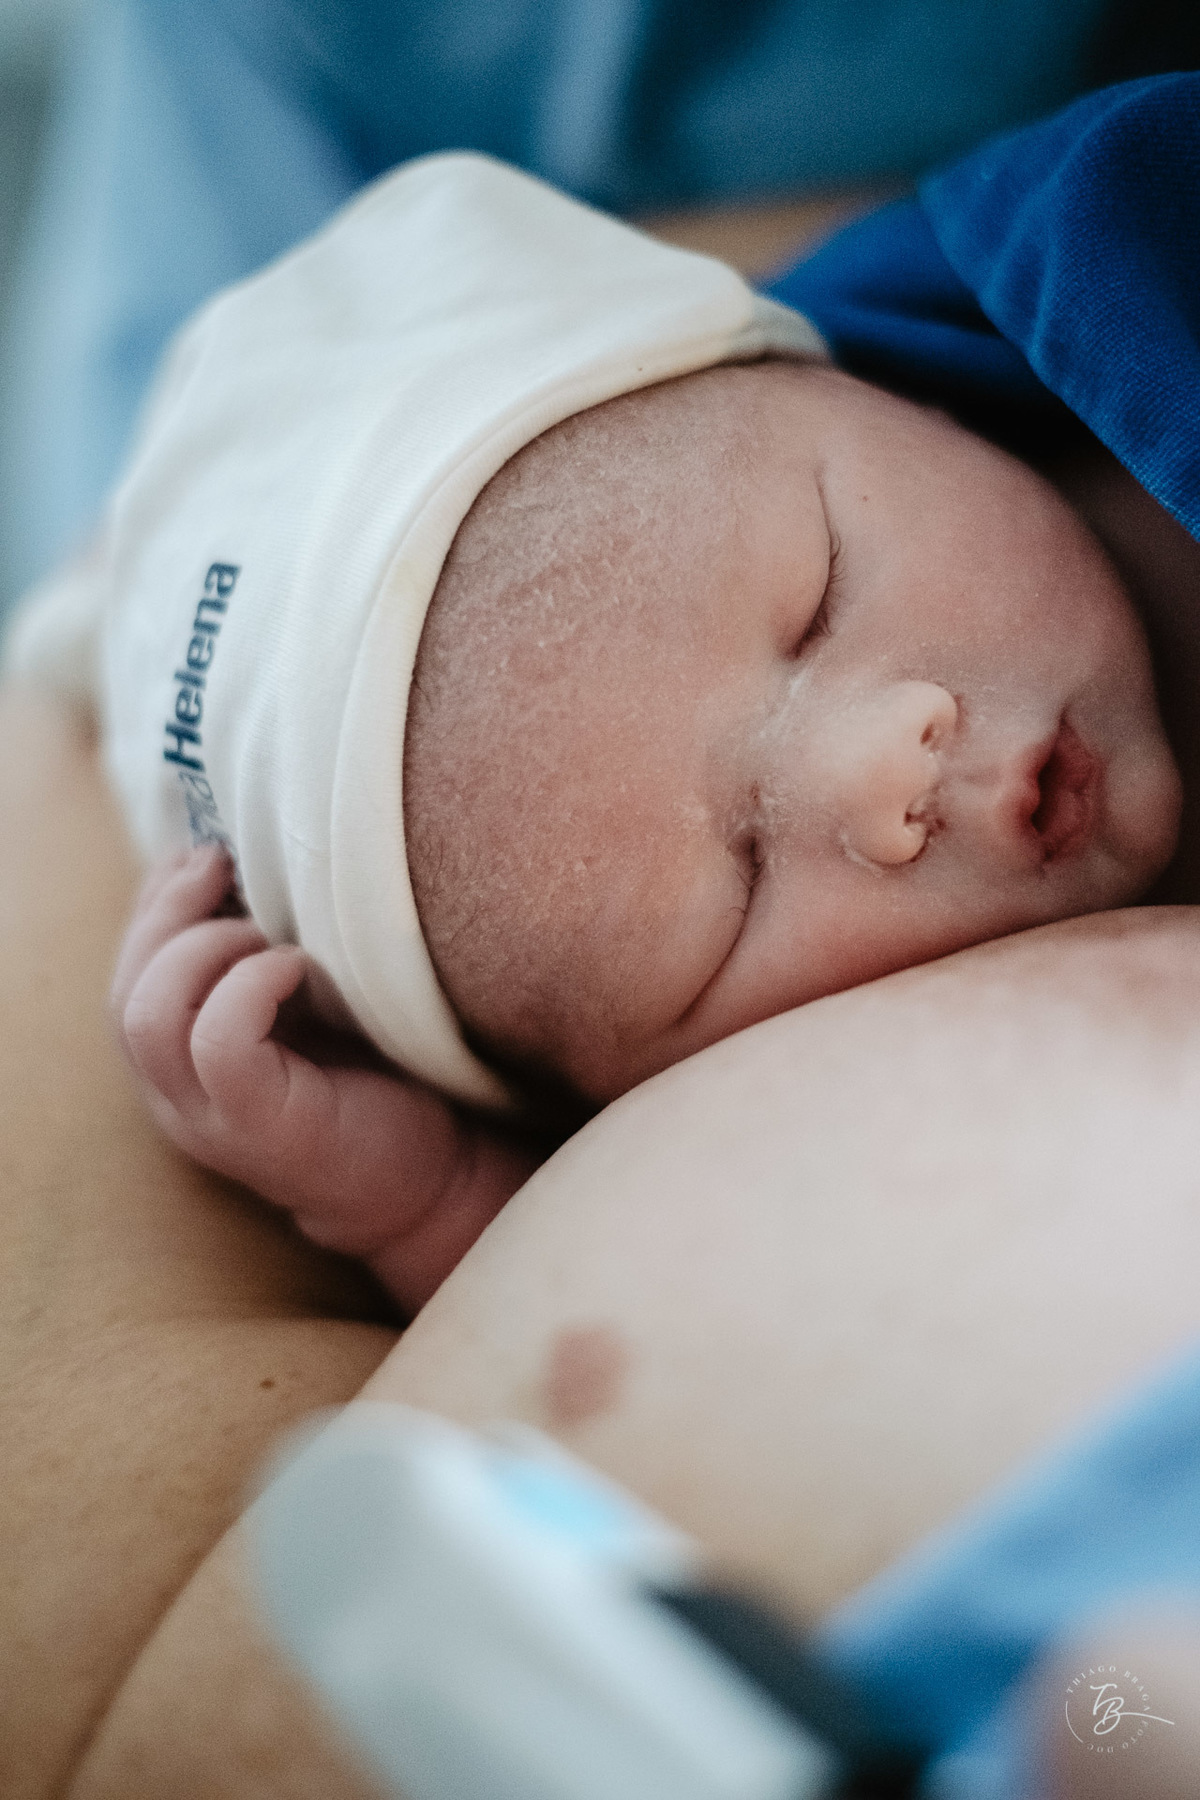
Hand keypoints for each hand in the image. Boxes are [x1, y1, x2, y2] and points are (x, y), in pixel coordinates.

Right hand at [110, 846, 541, 1309]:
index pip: (128, 975)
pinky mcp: (259, 1127)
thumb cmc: (375, 1077)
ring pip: (148, 1016)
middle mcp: (177, 1099)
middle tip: (225, 866)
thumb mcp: (303, 1003)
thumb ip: (261, 952)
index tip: (209, 855)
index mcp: (179, 1066)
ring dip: (202, 949)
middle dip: (166, 912)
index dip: (154, 904)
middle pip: (125, 991)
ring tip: (267, 934)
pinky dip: (251, 986)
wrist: (432, 1179)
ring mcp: (210, 1119)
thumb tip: (238, 857)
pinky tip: (301, 969)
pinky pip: (217, 1043)